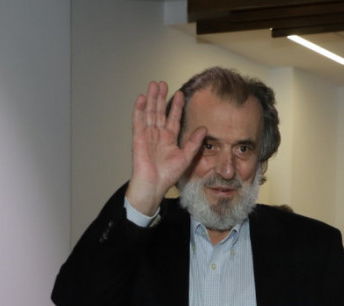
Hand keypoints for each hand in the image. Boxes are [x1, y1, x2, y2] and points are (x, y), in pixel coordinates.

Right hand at [125, 81, 205, 215]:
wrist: (153, 185)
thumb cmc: (168, 176)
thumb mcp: (186, 157)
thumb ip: (194, 143)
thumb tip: (204, 129)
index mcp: (169, 139)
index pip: (173, 118)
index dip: (176, 106)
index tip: (180, 94)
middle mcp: (158, 135)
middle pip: (159, 112)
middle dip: (161, 97)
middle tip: (163, 83)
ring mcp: (147, 135)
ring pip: (149, 112)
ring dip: (152, 99)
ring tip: (154, 84)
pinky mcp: (138, 138)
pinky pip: (138, 121)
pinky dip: (139, 109)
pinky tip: (142, 98)